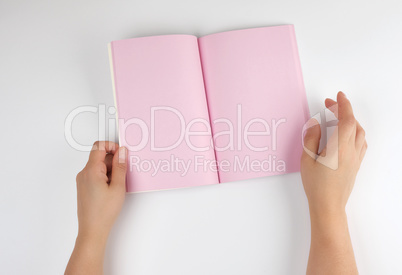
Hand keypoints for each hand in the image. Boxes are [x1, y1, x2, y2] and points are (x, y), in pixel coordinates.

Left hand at [65, 141, 126, 274]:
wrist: (93, 229)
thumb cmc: (103, 212)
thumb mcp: (118, 187)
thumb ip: (120, 166)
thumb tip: (122, 152)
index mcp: (91, 170)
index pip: (99, 146)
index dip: (112, 146)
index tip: (121, 153)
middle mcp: (84, 173)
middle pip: (99, 156)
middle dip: (113, 161)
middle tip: (123, 172)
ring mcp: (83, 180)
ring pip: (98, 166)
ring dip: (110, 170)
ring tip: (118, 184)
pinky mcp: (84, 187)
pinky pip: (96, 174)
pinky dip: (106, 177)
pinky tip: (112, 188)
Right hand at [301, 91, 366, 215]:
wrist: (329, 205)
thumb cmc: (316, 185)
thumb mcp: (307, 159)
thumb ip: (311, 138)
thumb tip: (315, 124)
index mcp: (339, 147)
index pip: (346, 119)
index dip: (343, 105)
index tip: (337, 96)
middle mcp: (351, 151)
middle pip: (353, 124)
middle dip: (343, 111)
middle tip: (330, 105)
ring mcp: (356, 158)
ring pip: (360, 133)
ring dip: (350, 121)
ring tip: (336, 119)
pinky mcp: (356, 165)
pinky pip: (360, 143)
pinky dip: (354, 132)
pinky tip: (345, 135)